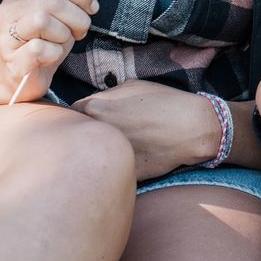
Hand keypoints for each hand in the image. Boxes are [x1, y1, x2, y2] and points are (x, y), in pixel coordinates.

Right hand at [0, 0, 97, 102]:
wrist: (23, 73)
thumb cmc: (44, 38)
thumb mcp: (57, 12)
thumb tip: (89, 3)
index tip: (92, 8)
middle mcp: (6, 9)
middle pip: (53, 1)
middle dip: (77, 17)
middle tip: (80, 30)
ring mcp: (5, 35)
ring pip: (42, 20)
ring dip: (64, 34)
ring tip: (61, 42)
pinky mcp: (11, 59)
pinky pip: (40, 48)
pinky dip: (54, 53)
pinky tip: (49, 57)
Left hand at [73, 79, 218, 180]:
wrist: (193, 129)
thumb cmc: (164, 101)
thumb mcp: (132, 85)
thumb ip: (105, 95)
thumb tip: (92, 103)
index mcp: (94, 108)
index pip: (68, 114)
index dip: (77, 117)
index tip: (86, 120)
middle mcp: (97, 133)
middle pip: (76, 137)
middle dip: (83, 136)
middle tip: (100, 134)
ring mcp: (109, 156)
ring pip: (91, 158)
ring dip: (96, 154)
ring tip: (112, 148)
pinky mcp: (122, 174)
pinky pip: (110, 171)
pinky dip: (114, 168)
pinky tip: (127, 161)